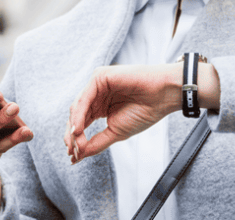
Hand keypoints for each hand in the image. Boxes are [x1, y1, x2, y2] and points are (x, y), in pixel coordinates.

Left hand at [64, 63, 182, 162]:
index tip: (73, 158)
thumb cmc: (145, 111)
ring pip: (77, 107)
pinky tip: (78, 129)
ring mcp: (97, 85)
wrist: (163, 96)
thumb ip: (97, 142)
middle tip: (73, 152)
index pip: (81, 123)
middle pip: (76, 115)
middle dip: (72, 135)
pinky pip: (84, 98)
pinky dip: (79, 115)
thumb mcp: (116, 132)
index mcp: (101, 106)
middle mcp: (96, 94)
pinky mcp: (99, 77)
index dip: (76, 140)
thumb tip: (79, 155)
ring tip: (77, 144)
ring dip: (74, 128)